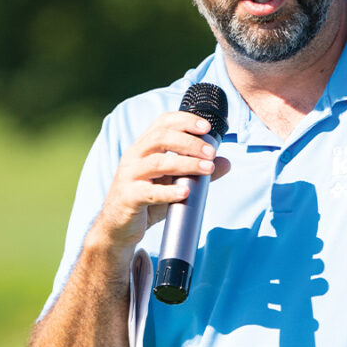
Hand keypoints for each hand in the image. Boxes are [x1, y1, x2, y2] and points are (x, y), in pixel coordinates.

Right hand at [94, 111, 230, 255]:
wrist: (119, 226)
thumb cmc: (148, 199)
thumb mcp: (174, 182)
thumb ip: (198, 172)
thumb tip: (226, 162)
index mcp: (144, 146)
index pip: (163, 123)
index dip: (184, 120)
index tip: (206, 126)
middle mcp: (134, 156)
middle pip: (161, 138)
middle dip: (189, 142)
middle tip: (211, 152)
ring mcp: (130, 176)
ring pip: (158, 162)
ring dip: (186, 163)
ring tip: (207, 168)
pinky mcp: (129, 197)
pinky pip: (149, 192)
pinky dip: (168, 192)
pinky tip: (185, 193)